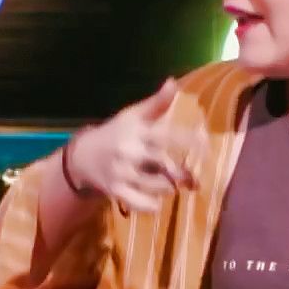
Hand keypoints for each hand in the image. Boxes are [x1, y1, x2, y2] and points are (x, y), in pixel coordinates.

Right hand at [68, 78, 202, 211]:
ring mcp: (122, 173)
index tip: (206, 144)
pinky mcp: (116, 191)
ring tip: (176, 186)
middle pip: (164, 163)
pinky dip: (151, 206)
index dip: (189, 140)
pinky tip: (157, 203)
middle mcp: (129, 152)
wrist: (82, 155)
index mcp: (137, 131)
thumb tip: (173, 82)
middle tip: (195, 176)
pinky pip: (138, 203)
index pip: (167, 135)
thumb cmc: (115, 132)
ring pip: (156, 186)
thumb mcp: (132, 115)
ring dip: (171, 187)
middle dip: (183, 171)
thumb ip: (156, 103)